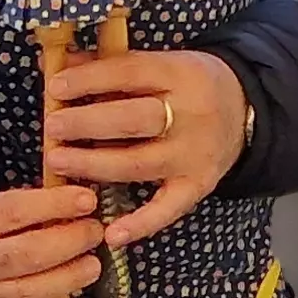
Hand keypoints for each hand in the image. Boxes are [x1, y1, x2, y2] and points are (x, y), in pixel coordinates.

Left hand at [45, 47, 248, 245]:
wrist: (245, 109)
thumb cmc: (188, 84)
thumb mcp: (161, 63)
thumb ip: (112, 65)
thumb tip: (61, 66)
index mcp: (180, 74)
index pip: (130, 73)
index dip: (90, 80)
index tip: (56, 88)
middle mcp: (191, 115)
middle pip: (134, 120)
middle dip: (87, 123)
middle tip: (53, 127)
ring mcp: (194, 155)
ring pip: (140, 164)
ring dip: (94, 165)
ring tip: (58, 162)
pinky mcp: (198, 186)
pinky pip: (168, 209)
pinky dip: (140, 224)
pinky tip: (110, 234)